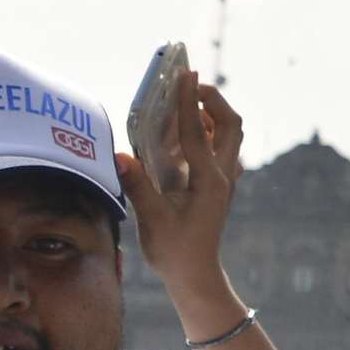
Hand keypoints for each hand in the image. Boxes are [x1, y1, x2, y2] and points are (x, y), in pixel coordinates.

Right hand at [116, 70, 247, 313]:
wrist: (196, 275)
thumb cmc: (174, 251)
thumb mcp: (152, 220)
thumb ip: (138, 186)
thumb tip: (120, 155)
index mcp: (209, 180)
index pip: (197, 131)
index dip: (189, 101)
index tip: (184, 74)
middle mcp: (223, 175)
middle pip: (230, 124)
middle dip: (212, 99)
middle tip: (188, 84)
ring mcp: (225, 180)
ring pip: (229, 135)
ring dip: (212, 114)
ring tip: (185, 102)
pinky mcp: (219, 185)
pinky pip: (221, 149)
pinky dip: (207, 132)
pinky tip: (186, 134)